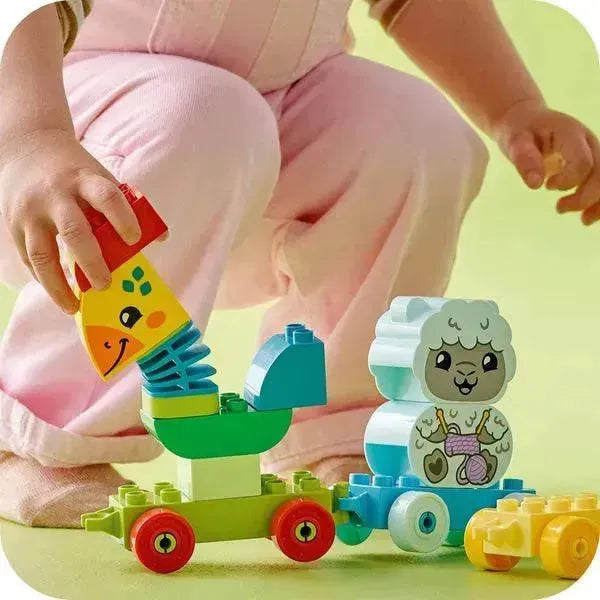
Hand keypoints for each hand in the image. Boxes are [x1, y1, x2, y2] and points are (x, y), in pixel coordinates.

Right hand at [0, 128, 140, 312]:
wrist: (28, 147)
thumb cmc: (75, 171)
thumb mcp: (101, 177)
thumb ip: (127, 206)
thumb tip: (160, 238)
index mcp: (84, 180)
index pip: (106, 197)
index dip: (122, 218)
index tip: (135, 239)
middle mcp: (55, 196)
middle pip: (74, 231)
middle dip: (92, 262)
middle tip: (107, 285)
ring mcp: (30, 213)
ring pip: (42, 254)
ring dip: (58, 285)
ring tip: (74, 306)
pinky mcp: (13, 226)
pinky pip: (28, 259)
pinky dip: (44, 279)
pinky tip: (60, 293)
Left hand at [494, 100, 599, 224]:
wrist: (527, 120)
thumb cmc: (520, 130)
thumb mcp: (515, 142)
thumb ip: (524, 160)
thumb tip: (535, 185)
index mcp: (571, 134)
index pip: (583, 162)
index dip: (569, 180)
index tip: (547, 186)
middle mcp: (589, 142)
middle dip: (586, 197)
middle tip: (559, 208)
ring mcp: (594, 152)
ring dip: (599, 202)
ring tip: (584, 221)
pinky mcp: (592, 162)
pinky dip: (599, 201)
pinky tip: (588, 216)